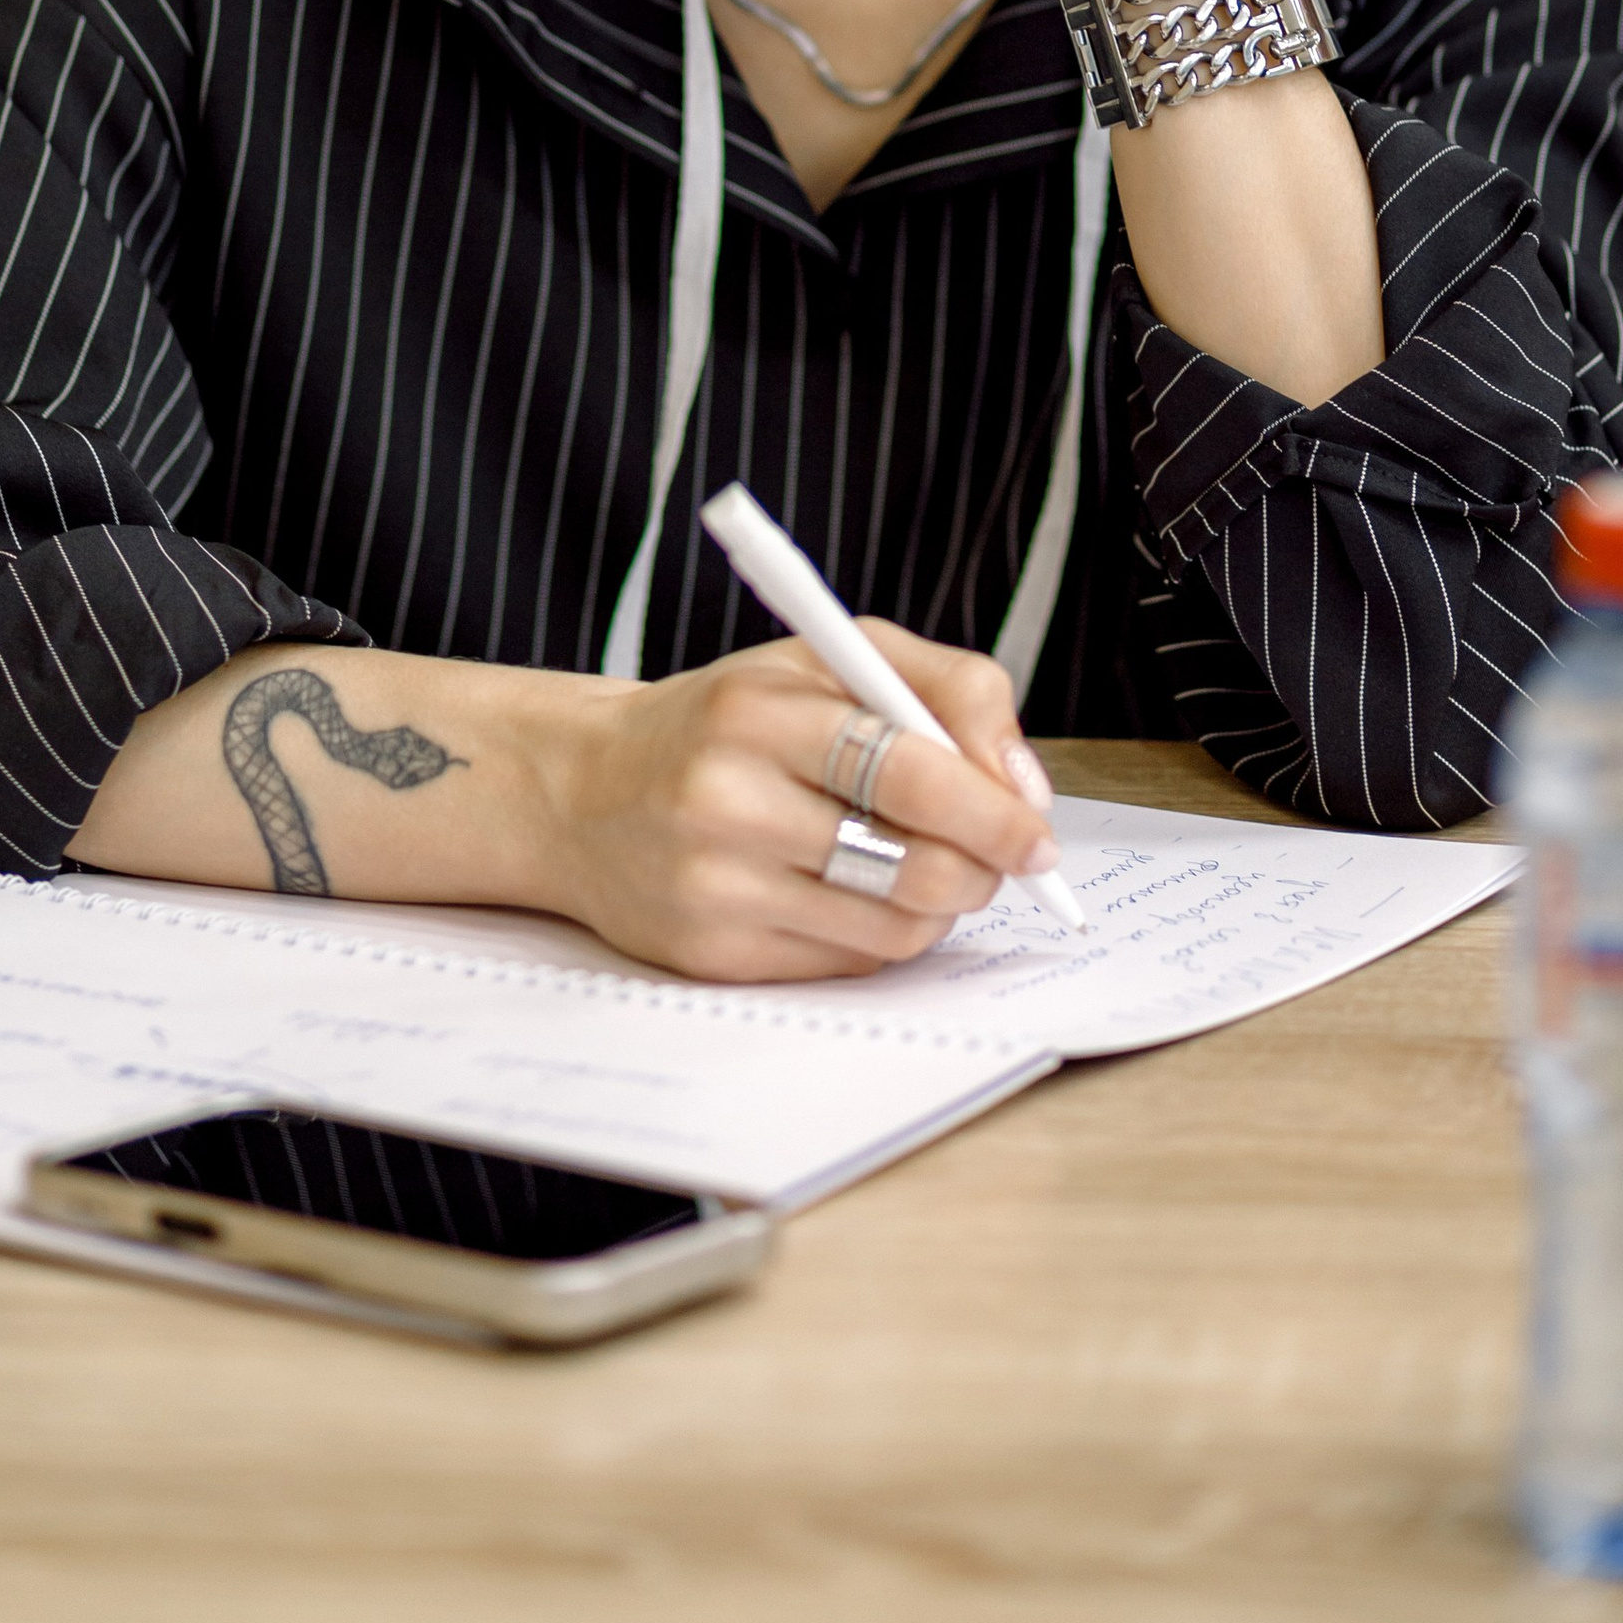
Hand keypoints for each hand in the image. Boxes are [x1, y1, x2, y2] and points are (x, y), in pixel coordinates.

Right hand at [546, 623, 1060, 981]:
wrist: (584, 790)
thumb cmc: (728, 719)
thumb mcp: (829, 658)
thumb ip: (946, 688)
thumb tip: (1025, 787)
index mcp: (760, 711)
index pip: (910, 773)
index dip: (995, 811)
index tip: (1037, 832)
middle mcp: (728, 801)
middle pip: (912, 866)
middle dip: (982, 868)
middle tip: (999, 855)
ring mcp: (715, 888)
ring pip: (892, 928)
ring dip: (941, 905)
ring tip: (931, 866)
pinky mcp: (711, 957)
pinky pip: (848, 965)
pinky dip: (883, 934)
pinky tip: (860, 893)